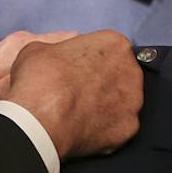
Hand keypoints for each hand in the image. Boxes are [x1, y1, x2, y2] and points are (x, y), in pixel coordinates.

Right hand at [6, 30, 142, 158]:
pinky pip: (118, 126)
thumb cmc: (40, 81)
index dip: (90, 58)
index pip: (108, 48)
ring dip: (106, 105)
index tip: (77, 68)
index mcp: (114, 44)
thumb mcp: (38, 48)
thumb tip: (56, 58)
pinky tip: (85, 128)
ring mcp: (133, 102)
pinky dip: (104, 128)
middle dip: (103, 81)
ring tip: (80, 111)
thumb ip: (58, 49)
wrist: (40, 121)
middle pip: (120, 74)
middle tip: (78, 91)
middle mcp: (131, 71)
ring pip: (122, 101)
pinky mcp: (129, 128)